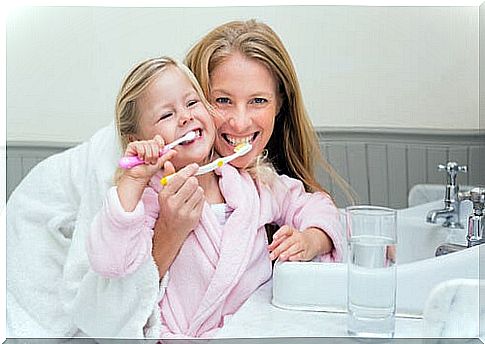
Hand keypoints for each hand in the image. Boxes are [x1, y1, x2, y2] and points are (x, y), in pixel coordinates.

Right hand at [123, 135, 174, 182]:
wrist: (139, 177)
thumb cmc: (147, 171)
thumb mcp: (160, 164)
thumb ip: (166, 156)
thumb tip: (174, 151)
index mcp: (153, 148)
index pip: (158, 139)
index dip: (160, 142)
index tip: (161, 149)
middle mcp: (146, 145)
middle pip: (153, 142)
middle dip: (154, 154)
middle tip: (152, 161)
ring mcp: (139, 145)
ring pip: (147, 144)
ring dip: (148, 155)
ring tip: (146, 162)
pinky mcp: (132, 146)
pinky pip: (139, 146)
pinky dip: (141, 153)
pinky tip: (140, 158)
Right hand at [152, 162, 204, 276]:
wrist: (170, 230)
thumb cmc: (168, 207)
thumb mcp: (165, 193)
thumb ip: (168, 177)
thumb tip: (168, 162)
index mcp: (165, 195)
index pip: (180, 178)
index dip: (189, 170)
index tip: (195, 166)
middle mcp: (173, 204)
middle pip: (192, 183)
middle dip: (193, 180)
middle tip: (191, 183)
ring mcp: (184, 212)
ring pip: (199, 191)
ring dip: (197, 190)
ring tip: (190, 195)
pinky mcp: (194, 217)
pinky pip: (202, 200)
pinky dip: (200, 199)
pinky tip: (193, 203)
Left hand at [268, 226, 328, 261]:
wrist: (313, 241)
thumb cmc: (297, 240)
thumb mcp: (288, 238)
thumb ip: (277, 242)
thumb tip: (269, 248)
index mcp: (292, 232)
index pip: (286, 229)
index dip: (280, 233)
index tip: (274, 237)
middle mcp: (297, 237)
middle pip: (288, 242)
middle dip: (279, 249)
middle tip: (272, 255)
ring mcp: (303, 244)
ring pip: (295, 248)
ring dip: (287, 252)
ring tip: (280, 257)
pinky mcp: (306, 252)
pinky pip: (301, 254)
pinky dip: (296, 256)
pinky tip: (290, 258)